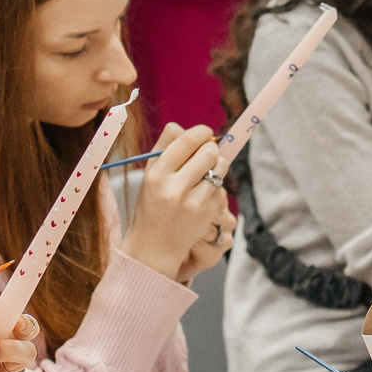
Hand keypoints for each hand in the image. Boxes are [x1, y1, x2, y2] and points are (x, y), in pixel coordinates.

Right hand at [118, 123, 231, 283]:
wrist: (155, 245)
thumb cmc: (153, 203)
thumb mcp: (150, 174)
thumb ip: (164, 146)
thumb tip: (183, 127)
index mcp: (157, 175)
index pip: (186, 141)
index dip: (202, 132)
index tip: (206, 133)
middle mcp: (174, 188)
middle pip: (208, 151)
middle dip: (211, 148)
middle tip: (207, 152)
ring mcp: (193, 202)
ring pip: (220, 167)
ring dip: (218, 164)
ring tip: (206, 171)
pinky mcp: (208, 213)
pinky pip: (221, 186)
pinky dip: (216, 185)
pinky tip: (203, 193)